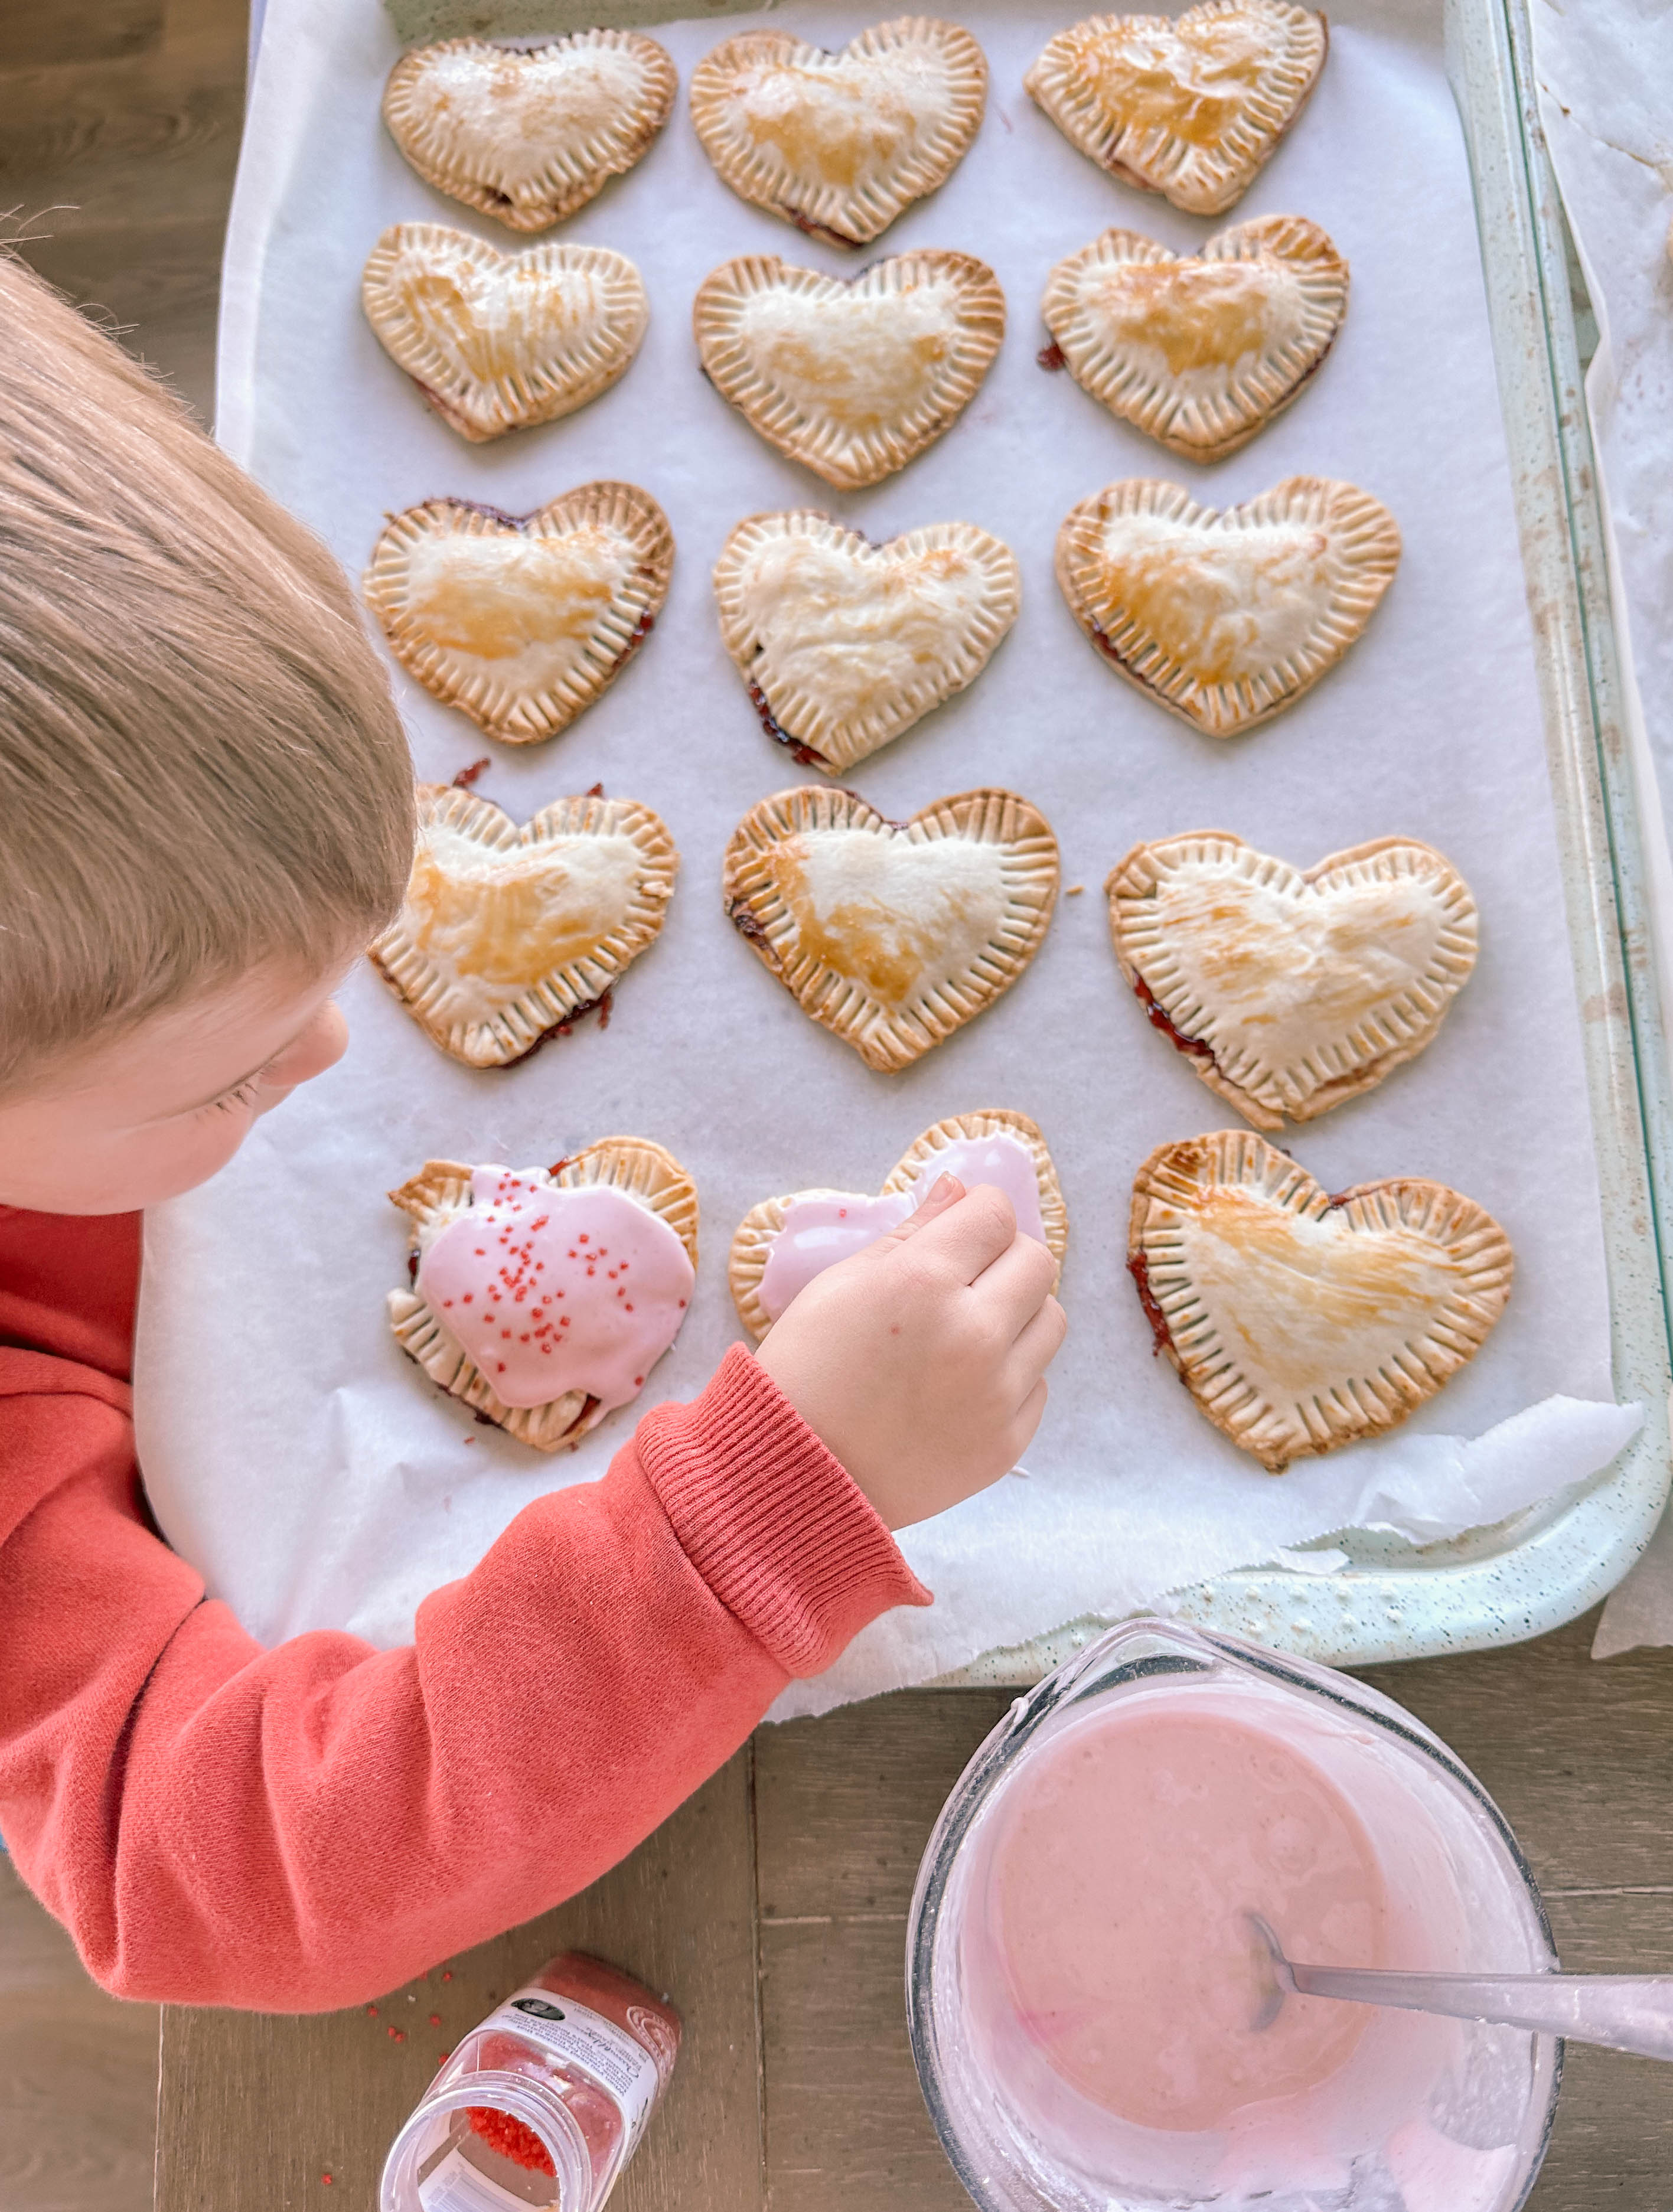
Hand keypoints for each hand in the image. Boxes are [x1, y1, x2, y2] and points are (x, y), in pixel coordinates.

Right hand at [754, 1175, 1066, 1530]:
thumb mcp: (844, 1283)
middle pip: (1038, 1262)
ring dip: (1016, 1315)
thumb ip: (912, 1231)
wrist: (795, 1476)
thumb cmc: (807, 1369)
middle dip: (1004, 1259)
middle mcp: (973, 1334)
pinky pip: (1037, 1384)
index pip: (996, 1213)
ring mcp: (995, 1394)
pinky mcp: (1006, 1444)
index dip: (977, 1213)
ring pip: (1051, 1321)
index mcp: (923, 1282)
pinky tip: (957, 1386)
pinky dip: (1009, 1376)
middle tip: (964, 1280)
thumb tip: (959, 1188)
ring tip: (964, 1335)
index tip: (960, 1229)